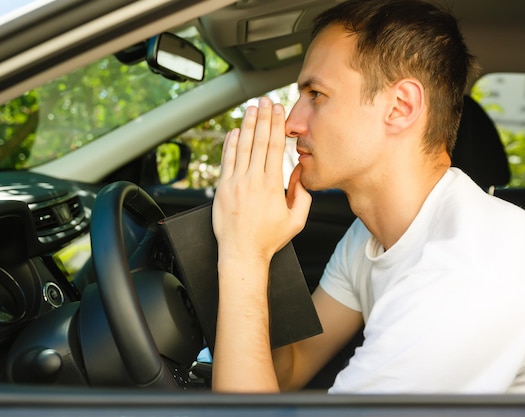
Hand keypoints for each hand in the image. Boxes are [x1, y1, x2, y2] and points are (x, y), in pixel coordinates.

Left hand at [212, 97, 311, 263]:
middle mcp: (253, 180)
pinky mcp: (222, 188)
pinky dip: (230, 144)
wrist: (242, 253)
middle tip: (265, 101)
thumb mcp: (296, 220)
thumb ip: (302, 194)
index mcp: (272, 185)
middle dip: (262, 118)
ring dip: (246, 126)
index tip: (278, 110)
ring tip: (250, 109)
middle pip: (258, 141)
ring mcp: (235, 183)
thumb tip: (300, 170)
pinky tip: (234, 131)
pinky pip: (226, 160)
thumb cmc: (269, 239)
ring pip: (241, 147)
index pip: (274, 147)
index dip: (276, 125)